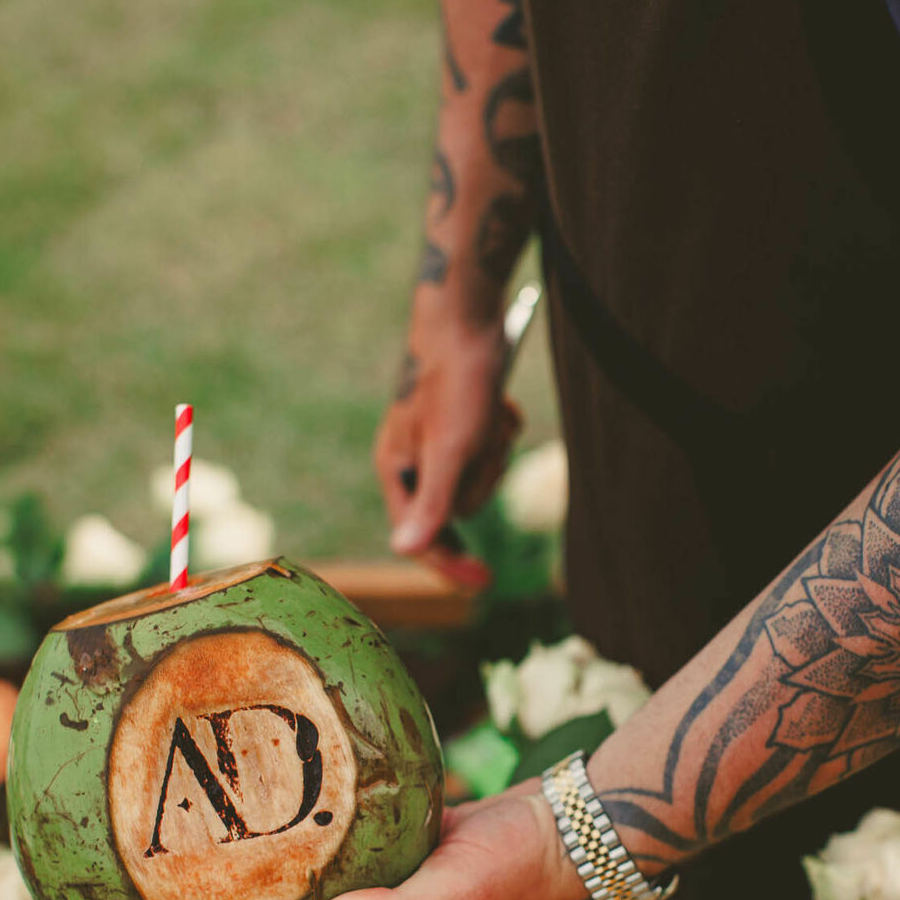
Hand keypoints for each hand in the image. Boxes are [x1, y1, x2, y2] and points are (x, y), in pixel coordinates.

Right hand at [377, 307, 520, 587]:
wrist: (470, 316)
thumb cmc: (456, 381)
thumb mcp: (450, 449)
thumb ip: (432, 502)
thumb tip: (403, 551)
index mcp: (398, 470)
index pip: (422, 538)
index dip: (452, 565)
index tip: (486, 584)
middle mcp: (414, 459)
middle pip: (461, 506)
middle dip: (482, 475)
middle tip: (485, 437)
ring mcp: (439, 440)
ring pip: (480, 475)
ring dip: (495, 449)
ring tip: (490, 413)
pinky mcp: (462, 421)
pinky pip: (490, 447)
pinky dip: (501, 429)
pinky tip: (498, 403)